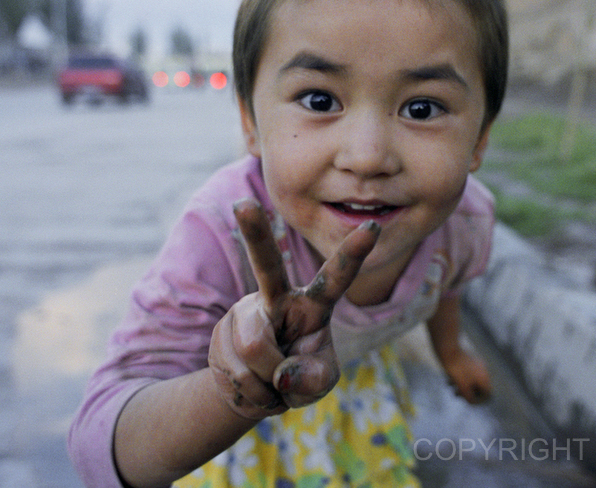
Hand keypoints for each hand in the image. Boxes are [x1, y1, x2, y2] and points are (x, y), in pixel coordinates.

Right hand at [208, 198, 378, 418]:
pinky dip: (251, 391)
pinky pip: (238, 370)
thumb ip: (314, 378)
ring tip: (271, 382)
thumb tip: (284, 372)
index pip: (336, 277)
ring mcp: (247, 313)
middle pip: (267, 265)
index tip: (372, 227)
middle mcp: (277, 298)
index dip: (354, 254)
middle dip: (254, 233)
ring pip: (254, 347)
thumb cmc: (298, 377)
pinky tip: (252, 384)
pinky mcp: (222, 332)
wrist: (255, 393)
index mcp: (313, 305)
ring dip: (266, 381)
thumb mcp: (319, 383)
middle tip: (243, 202)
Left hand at [442, 350, 491, 404]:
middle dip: (467, 392)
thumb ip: (469, 397)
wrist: (447, 348)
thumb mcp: (462, 386)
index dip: (478, 401)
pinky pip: (466, 372)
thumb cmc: (454, 369)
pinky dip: (459, 377)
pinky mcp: (467, 358)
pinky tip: (448, 377)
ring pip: (470, 380)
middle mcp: (483, 369)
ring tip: (450, 385)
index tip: (466, 400)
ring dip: (461, 385)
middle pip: (479, 387)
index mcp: (484, 377)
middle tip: (456, 393)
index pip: (487, 394)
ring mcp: (476, 363)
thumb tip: (473, 401)